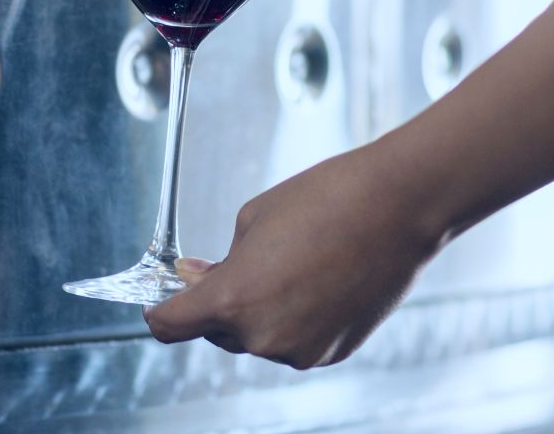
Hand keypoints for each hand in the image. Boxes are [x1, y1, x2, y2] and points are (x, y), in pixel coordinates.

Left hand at [144, 142, 439, 368]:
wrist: (395, 207)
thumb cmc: (323, 200)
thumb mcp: (252, 218)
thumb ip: (220, 260)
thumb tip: (200, 280)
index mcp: (234, 299)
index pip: (171, 326)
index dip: (158, 311)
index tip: (158, 300)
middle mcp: (264, 337)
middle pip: (216, 330)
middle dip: (215, 301)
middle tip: (228, 261)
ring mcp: (301, 350)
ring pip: (257, 336)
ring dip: (257, 309)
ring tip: (287, 259)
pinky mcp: (332, 352)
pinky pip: (292, 340)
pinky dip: (291, 316)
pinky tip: (312, 277)